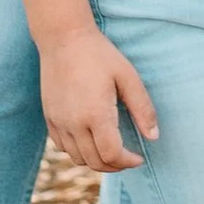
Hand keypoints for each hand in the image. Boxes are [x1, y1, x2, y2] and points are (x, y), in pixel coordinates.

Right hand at [39, 25, 157, 173]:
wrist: (63, 38)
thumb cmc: (99, 54)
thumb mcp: (127, 76)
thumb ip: (142, 108)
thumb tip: (154, 137)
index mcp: (95, 114)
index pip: (111, 155)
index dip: (127, 162)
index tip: (139, 158)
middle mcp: (73, 123)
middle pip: (95, 162)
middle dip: (115, 165)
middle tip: (128, 158)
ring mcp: (58, 122)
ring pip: (77, 158)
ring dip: (96, 161)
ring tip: (111, 151)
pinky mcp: (49, 117)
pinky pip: (63, 147)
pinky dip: (78, 152)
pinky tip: (90, 141)